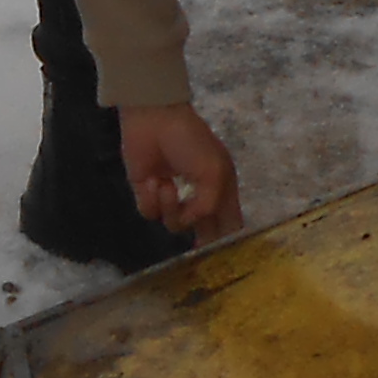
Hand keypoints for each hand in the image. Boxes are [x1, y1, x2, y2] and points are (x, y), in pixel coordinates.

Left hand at [119, 103, 242, 239]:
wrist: (153, 119)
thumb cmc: (190, 142)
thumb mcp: (213, 174)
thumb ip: (210, 206)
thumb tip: (194, 223)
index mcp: (221, 188)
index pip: (230, 223)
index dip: (230, 240)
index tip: (225, 257)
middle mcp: (199, 196)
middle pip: (203, 231)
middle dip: (200, 240)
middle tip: (196, 250)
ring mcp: (173, 197)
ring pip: (174, 225)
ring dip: (170, 207)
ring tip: (165, 184)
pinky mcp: (147, 193)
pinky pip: (150, 213)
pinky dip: (150, 198)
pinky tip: (152, 180)